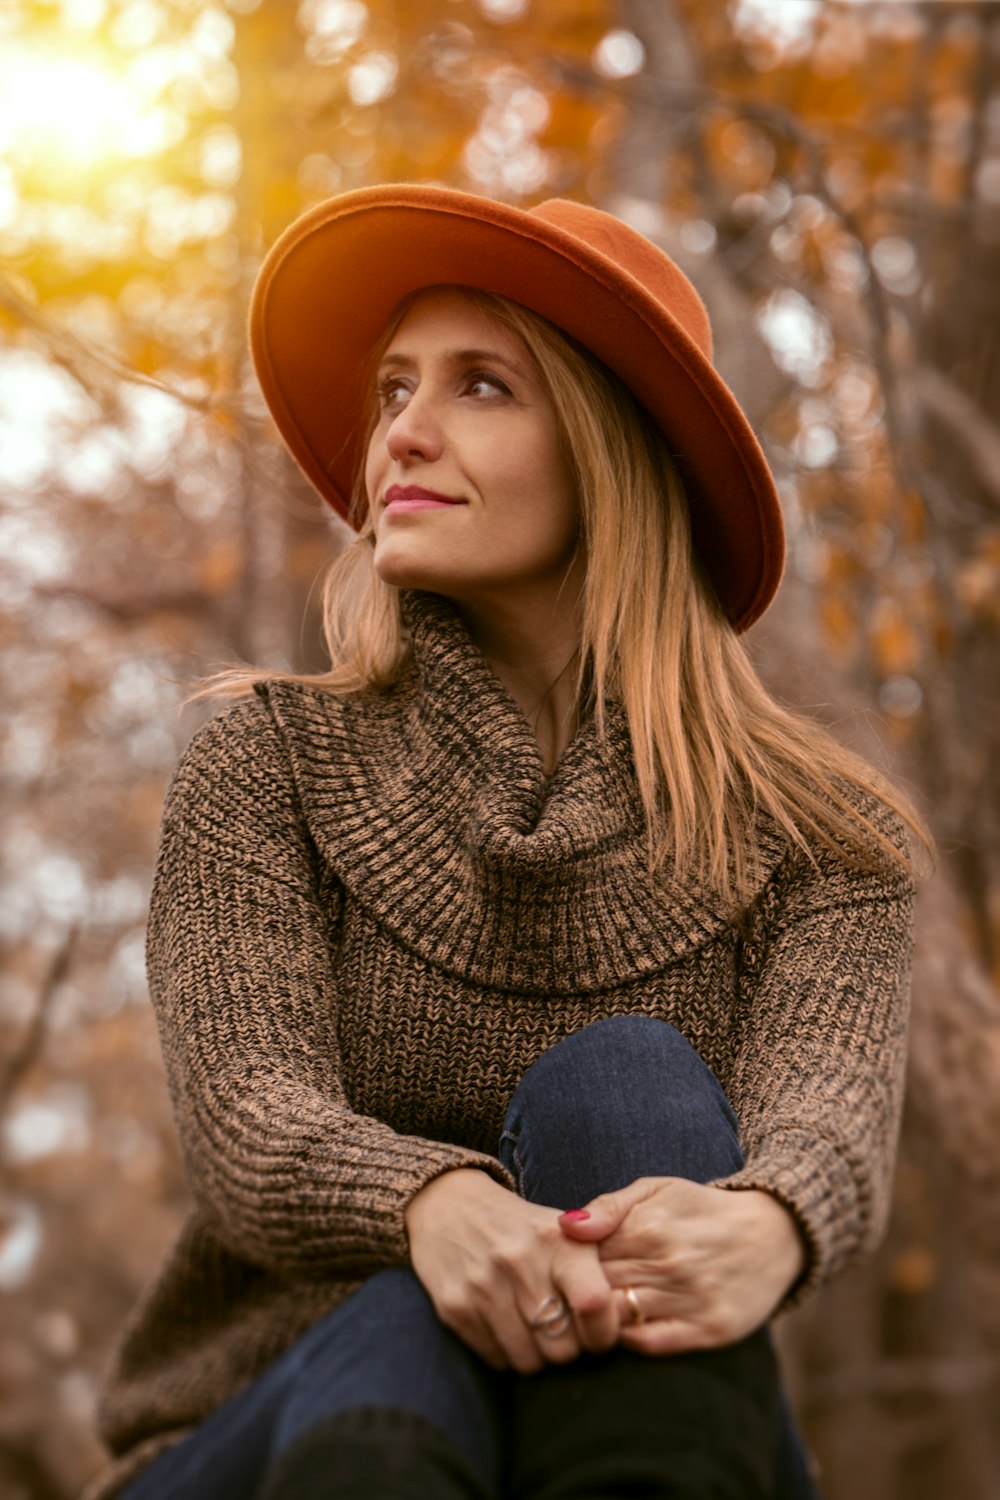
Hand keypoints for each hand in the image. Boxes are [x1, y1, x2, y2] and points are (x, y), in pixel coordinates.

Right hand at [405, 1169, 619, 1373]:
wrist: (450, 1206)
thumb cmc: (522, 1229)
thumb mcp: (564, 1231)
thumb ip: (596, 1270)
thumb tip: (625, 1320)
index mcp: (557, 1240)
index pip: (595, 1303)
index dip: (604, 1332)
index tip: (599, 1332)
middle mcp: (520, 1261)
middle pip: (564, 1349)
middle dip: (568, 1349)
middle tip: (561, 1330)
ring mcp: (484, 1286)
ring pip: (530, 1363)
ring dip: (536, 1356)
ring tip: (532, 1328)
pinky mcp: (455, 1307)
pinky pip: (496, 1360)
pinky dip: (505, 1354)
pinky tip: (504, 1324)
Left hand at [559, 1177, 807, 1354]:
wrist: (772, 1233)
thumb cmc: (700, 1209)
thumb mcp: (656, 1189)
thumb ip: (608, 1207)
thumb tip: (564, 1227)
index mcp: (649, 1226)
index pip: (584, 1255)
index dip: (567, 1265)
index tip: (563, 1268)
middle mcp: (669, 1263)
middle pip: (596, 1288)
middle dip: (576, 1293)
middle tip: (568, 1296)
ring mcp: (690, 1299)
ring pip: (618, 1318)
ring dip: (598, 1319)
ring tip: (592, 1313)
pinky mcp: (709, 1329)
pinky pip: (651, 1344)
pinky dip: (628, 1340)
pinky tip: (625, 1327)